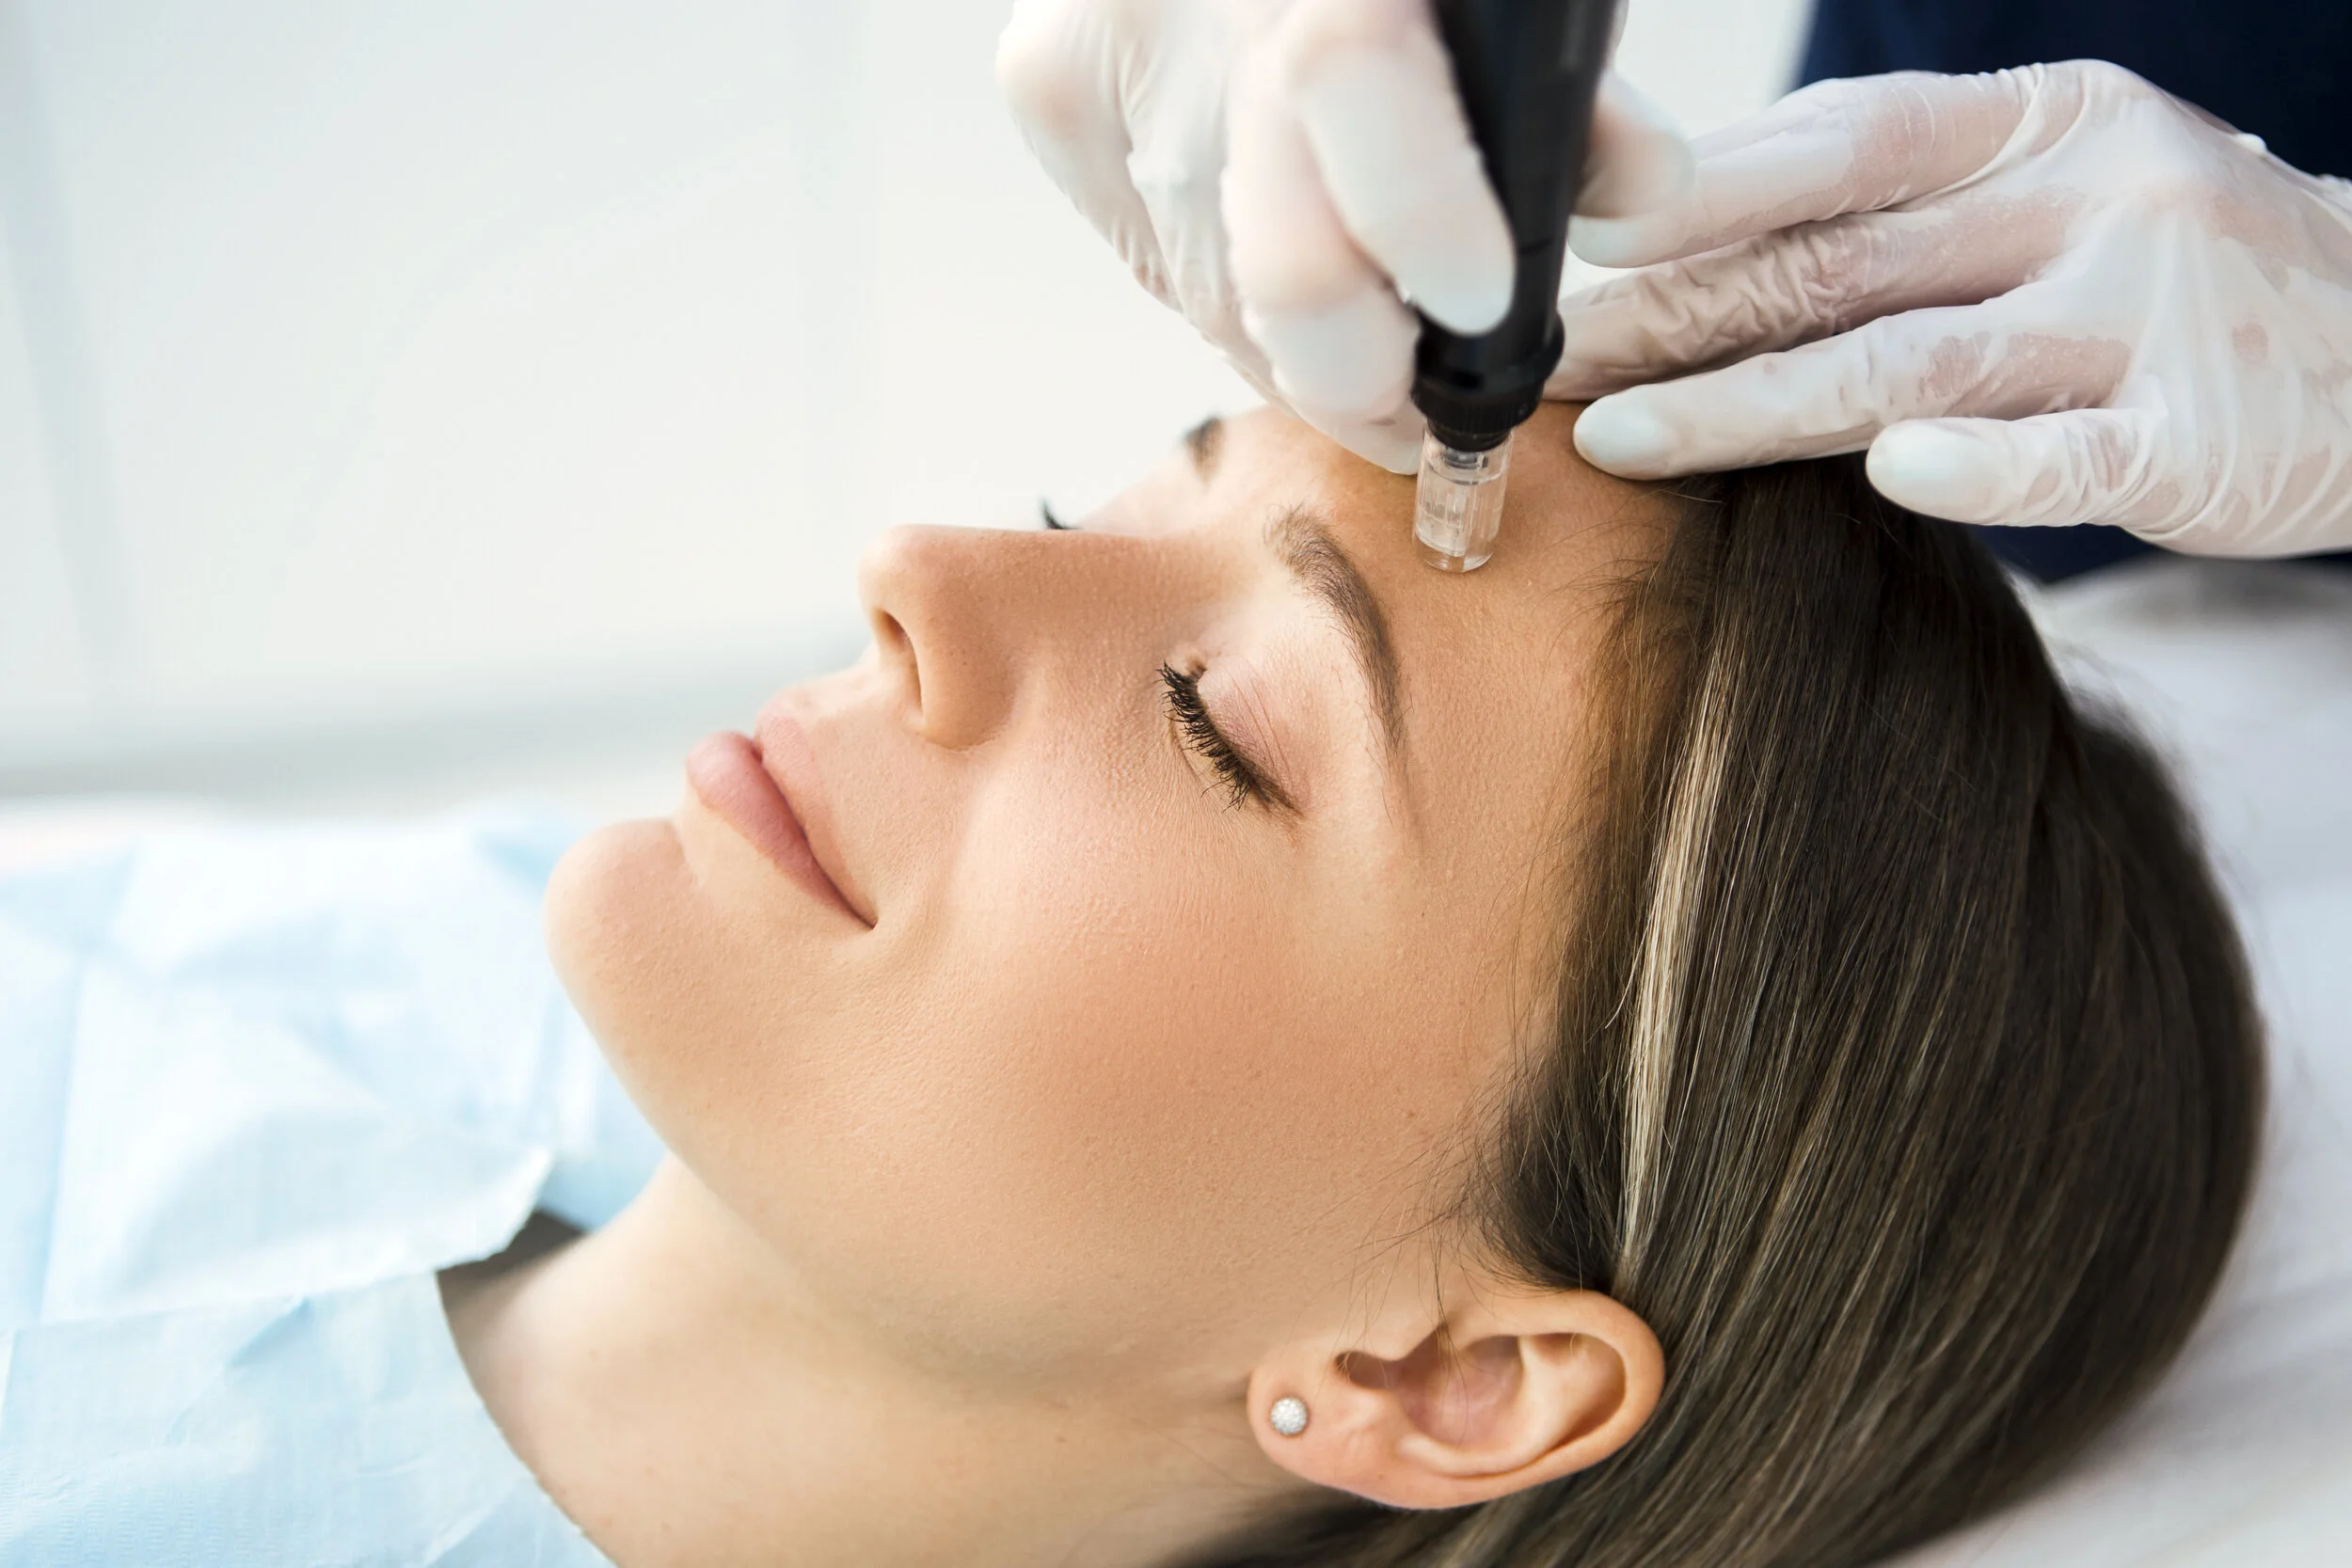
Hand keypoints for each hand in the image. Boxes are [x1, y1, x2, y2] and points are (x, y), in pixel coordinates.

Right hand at [998, 0, 1690, 472]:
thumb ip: (1570, 93)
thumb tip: (1632, 201)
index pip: (1349, 71)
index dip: (1419, 210)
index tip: (1480, 307)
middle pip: (1258, 242)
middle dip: (1351, 369)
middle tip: (1409, 411)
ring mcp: (1096, 47)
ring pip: (1205, 285)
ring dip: (1298, 344)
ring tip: (1361, 334)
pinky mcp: (1047, 91)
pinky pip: (1152, 259)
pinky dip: (1227, 290)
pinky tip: (1279, 257)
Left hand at [1555, 62, 2351, 557]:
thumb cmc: (2165, 276)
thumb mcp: (2050, 187)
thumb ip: (1896, 207)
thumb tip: (1677, 237)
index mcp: (2043, 125)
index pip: (1848, 143)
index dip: (1706, 189)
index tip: (1576, 237)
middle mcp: (2091, 202)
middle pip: (1840, 262)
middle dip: (1671, 318)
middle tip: (1539, 366)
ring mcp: (2147, 319)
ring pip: (1910, 362)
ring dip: (1750, 406)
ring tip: (1616, 442)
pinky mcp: (2193, 441)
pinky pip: (2067, 456)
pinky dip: (1975, 468)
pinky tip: (1886, 475)